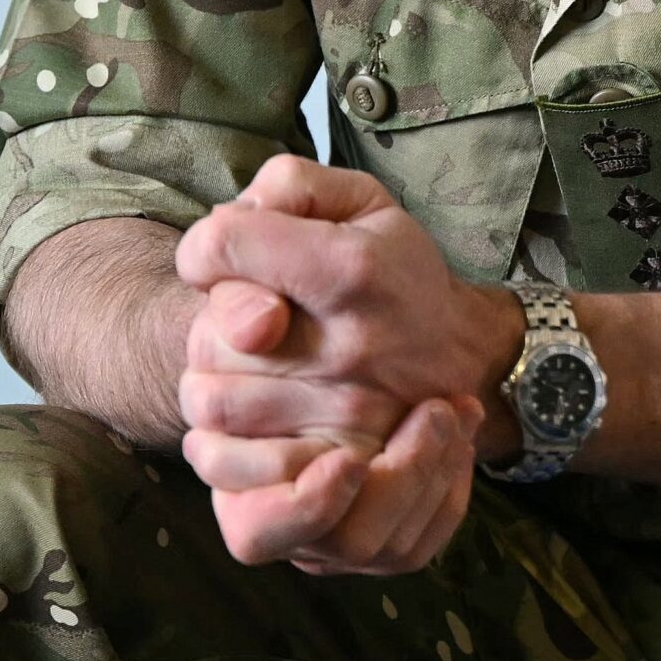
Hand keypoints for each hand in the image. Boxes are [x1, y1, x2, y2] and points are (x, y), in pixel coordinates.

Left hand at [175, 157, 516, 570]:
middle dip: (207, 320)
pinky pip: (228, 472)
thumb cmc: (393, 268)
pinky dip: (214, 449)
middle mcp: (349, 347)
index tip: (225, 255)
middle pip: (204, 335)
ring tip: (245, 365)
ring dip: (208, 380)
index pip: (220, 245)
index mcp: (353, 269)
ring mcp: (342, 418)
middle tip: (243, 319)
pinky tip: (235, 424)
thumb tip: (232, 223)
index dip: (207, 247)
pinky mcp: (331, 475)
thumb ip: (291, 185)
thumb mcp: (361, 199)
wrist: (456, 354)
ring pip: (206, 400)